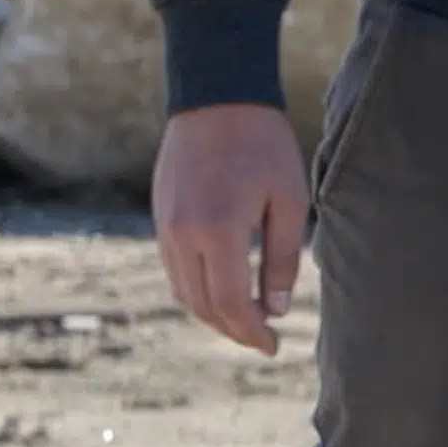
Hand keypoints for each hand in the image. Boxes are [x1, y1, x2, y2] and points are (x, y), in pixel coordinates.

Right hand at [152, 103, 308, 356]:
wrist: (216, 100)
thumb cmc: (263, 147)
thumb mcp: (287, 201)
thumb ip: (281, 258)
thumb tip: (276, 309)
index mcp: (218, 231)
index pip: (231, 303)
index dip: (252, 332)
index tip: (273, 346)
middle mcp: (182, 234)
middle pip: (203, 304)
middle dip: (233, 330)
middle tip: (263, 341)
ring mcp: (165, 226)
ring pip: (183, 290)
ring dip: (213, 314)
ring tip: (247, 322)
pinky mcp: (160, 217)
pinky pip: (174, 269)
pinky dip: (196, 290)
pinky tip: (223, 293)